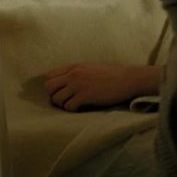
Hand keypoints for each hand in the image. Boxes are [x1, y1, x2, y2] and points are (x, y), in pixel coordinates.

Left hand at [43, 63, 162, 111]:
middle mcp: (74, 74)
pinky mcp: (85, 96)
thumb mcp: (92, 67)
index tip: (61, 91)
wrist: (128, 79)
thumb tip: (66, 81)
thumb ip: (77, 72)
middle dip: (54, 96)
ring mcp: (79, 85)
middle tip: (65, 100)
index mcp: (75, 66)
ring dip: (63, 104)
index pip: (49, 75)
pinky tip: (82, 107)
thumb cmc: (113, 74)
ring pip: (57, 99)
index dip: (53, 86)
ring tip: (74, 104)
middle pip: (49, 87)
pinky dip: (73, 109)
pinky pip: (69, 107)